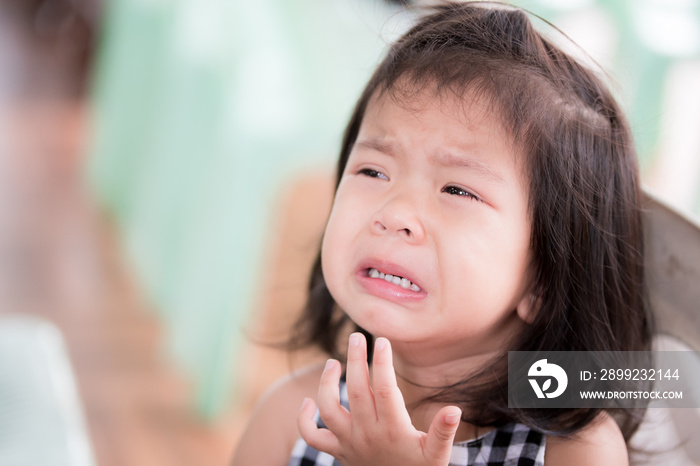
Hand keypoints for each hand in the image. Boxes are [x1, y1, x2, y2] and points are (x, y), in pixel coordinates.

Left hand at [298, 333, 461, 465]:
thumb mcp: (436, 456)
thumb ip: (443, 432)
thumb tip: (454, 409)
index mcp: (393, 430)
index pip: (386, 390)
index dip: (383, 363)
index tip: (382, 340)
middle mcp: (367, 435)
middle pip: (356, 391)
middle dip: (355, 360)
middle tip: (356, 336)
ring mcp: (349, 443)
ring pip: (328, 409)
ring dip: (326, 383)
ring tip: (333, 362)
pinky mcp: (337, 452)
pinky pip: (312, 437)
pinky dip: (303, 419)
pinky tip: (307, 401)